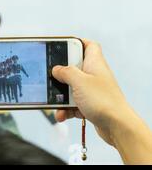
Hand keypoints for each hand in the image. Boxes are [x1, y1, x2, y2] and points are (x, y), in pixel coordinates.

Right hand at [52, 39, 151, 163]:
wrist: (117, 126)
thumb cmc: (103, 101)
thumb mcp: (79, 81)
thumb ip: (66, 72)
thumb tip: (56, 69)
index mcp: (95, 64)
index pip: (89, 46)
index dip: (77, 43)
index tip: (62, 46)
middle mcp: (94, 75)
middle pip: (74, 68)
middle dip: (61, 75)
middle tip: (52, 77)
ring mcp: (92, 91)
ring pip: (71, 88)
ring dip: (60, 96)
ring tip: (55, 102)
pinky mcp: (90, 105)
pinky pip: (72, 104)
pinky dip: (65, 109)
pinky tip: (61, 115)